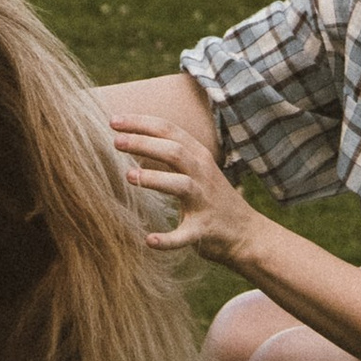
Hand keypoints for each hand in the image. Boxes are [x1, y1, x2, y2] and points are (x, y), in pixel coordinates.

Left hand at [108, 115, 267, 267]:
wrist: (247, 234)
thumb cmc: (211, 196)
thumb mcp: (196, 167)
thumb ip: (172, 153)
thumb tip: (132, 139)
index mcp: (198, 155)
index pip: (168, 130)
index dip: (141, 123)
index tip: (114, 120)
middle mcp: (202, 173)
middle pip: (173, 151)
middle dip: (144, 143)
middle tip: (116, 141)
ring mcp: (204, 201)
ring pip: (180, 185)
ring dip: (154, 179)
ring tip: (129, 176)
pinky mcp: (204, 230)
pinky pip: (185, 234)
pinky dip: (168, 239)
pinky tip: (150, 240)